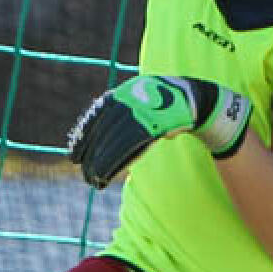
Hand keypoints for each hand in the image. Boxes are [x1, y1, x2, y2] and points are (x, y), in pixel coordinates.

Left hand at [67, 74, 251, 187]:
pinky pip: (134, 143)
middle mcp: (132, 98)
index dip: (84, 136)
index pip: (97, 116)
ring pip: (117, 138)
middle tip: (82, 172)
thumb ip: (126, 119)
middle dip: (91, 152)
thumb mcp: (144, 107)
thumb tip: (107, 140)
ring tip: (94, 178)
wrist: (199, 100)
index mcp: (125, 93)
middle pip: (105, 129)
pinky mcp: (158, 121)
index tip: (74, 156)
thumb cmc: (168, 106)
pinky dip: (120, 159)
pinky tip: (111, 172)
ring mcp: (145, 109)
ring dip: (104, 161)